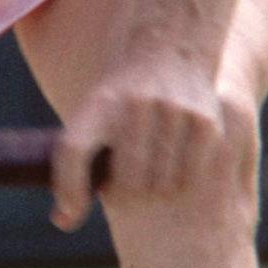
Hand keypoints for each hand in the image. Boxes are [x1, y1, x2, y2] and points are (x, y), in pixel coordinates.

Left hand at [51, 47, 226, 231]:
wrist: (171, 44)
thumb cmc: (123, 96)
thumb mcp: (91, 115)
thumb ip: (74, 167)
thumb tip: (62, 223)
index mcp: (99, 102)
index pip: (73, 150)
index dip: (68, 190)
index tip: (66, 218)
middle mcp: (135, 104)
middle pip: (126, 186)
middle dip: (124, 197)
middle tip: (127, 188)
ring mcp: (174, 112)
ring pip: (160, 188)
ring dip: (155, 193)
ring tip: (151, 176)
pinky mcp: (205, 122)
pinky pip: (190, 179)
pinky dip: (182, 184)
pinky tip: (176, 170)